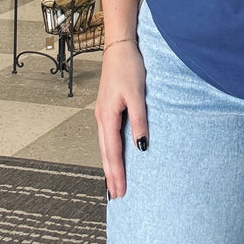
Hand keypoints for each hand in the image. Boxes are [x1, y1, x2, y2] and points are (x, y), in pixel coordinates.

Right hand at [95, 43, 147, 198]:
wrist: (120, 47)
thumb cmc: (128, 67)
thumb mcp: (137, 94)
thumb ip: (140, 120)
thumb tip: (141, 145)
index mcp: (107, 116)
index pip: (113, 152)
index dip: (117, 173)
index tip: (120, 191)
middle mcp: (102, 117)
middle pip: (105, 153)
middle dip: (110, 176)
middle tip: (115, 196)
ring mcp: (102, 113)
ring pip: (105, 146)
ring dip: (109, 165)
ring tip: (113, 182)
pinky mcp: (107, 108)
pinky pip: (107, 136)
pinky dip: (110, 151)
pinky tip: (114, 154)